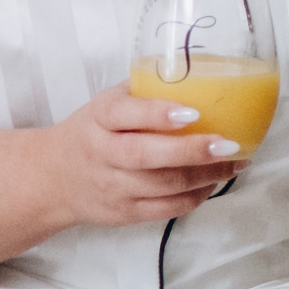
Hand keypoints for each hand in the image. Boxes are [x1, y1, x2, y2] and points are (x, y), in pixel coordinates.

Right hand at [48, 86, 243, 231]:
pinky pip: (166, 209)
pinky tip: (212, 182)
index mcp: (99, 117)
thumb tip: (202, 75)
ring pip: (163, 186)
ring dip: (205, 176)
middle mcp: (102, 153)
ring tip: (234, 162)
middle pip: (147, 156)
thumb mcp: (108, 103)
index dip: (159, 114)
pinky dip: (195, 197)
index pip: (124, 114)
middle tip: (228, 144)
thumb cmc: (94, 132)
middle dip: (192, 151)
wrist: (55, 177)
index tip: (193, 112)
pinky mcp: (124, 213)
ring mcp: (112, 187)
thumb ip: (145, 91)